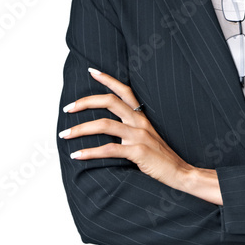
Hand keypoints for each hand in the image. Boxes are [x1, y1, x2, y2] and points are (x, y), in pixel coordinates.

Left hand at [59, 67, 192, 189]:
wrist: (180, 173)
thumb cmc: (161, 158)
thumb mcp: (147, 137)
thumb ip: (131, 129)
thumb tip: (107, 128)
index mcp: (142, 117)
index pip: (124, 91)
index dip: (108, 79)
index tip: (91, 71)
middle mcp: (140, 122)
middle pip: (109, 101)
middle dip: (84, 103)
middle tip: (67, 108)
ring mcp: (139, 136)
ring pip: (104, 124)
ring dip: (80, 129)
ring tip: (64, 134)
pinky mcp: (138, 152)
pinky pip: (108, 149)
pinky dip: (89, 152)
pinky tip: (77, 155)